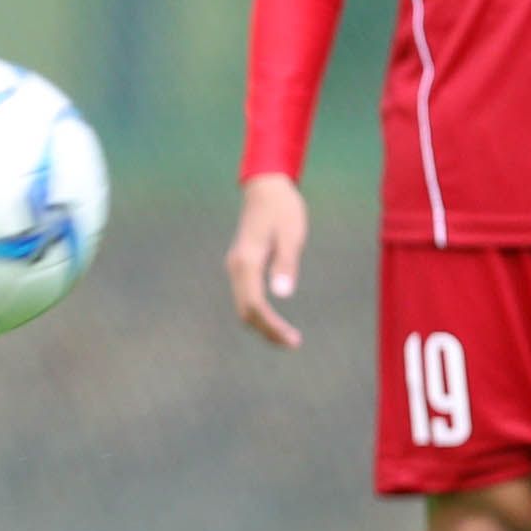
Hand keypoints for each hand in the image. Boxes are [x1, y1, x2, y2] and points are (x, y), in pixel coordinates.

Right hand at [225, 172, 308, 347]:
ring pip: (244, 306)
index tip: (293, 340)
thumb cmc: (283, 209)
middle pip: (246, 311)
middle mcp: (236, 267)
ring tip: (287, 336)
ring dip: (263, 324)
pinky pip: (246, 297)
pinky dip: (259, 312)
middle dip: (267, 331)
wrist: (266, 187)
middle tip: (294, 343)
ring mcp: (236, 266)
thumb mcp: (291, 235)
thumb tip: (283, 295)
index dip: (273, 326)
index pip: (256, 305)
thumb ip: (286, 264)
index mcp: (247, 261)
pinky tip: (276, 317)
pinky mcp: (241, 265)